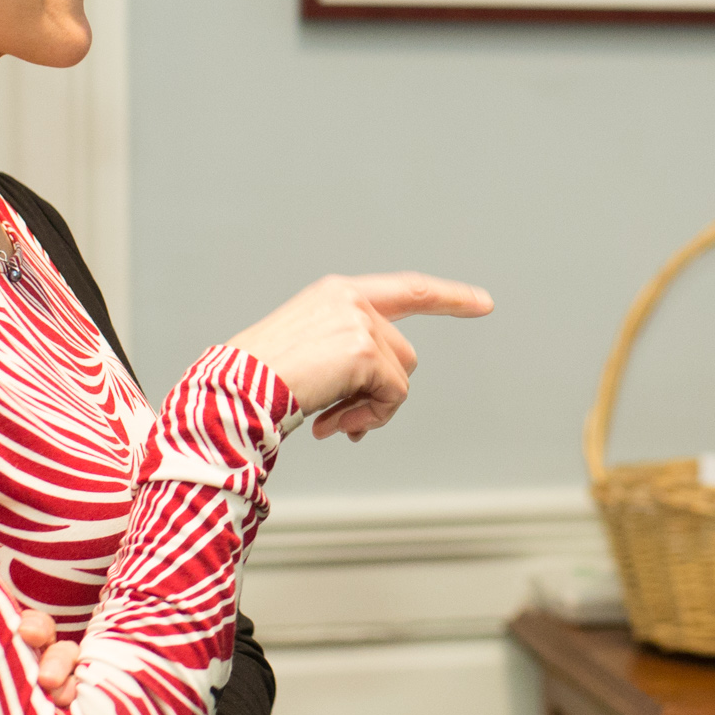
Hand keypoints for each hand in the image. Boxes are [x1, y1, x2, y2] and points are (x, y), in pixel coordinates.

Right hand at [228, 273, 493, 441]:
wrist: (232, 391)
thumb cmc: (257, 382)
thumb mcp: (309, 356)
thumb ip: (351, 361)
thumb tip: (379, 404)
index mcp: (336, 294)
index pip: (407, 289)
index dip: (449, 297)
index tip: (483, 303)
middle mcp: (351, 299)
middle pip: (403, 354)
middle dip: (380, 393)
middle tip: (341, 418)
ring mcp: (359, 322)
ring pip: (401, 377)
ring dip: (372, 409)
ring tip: (332, 422)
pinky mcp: (364, 350)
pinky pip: (393, 396)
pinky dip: (371, 418)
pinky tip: (332, 424)